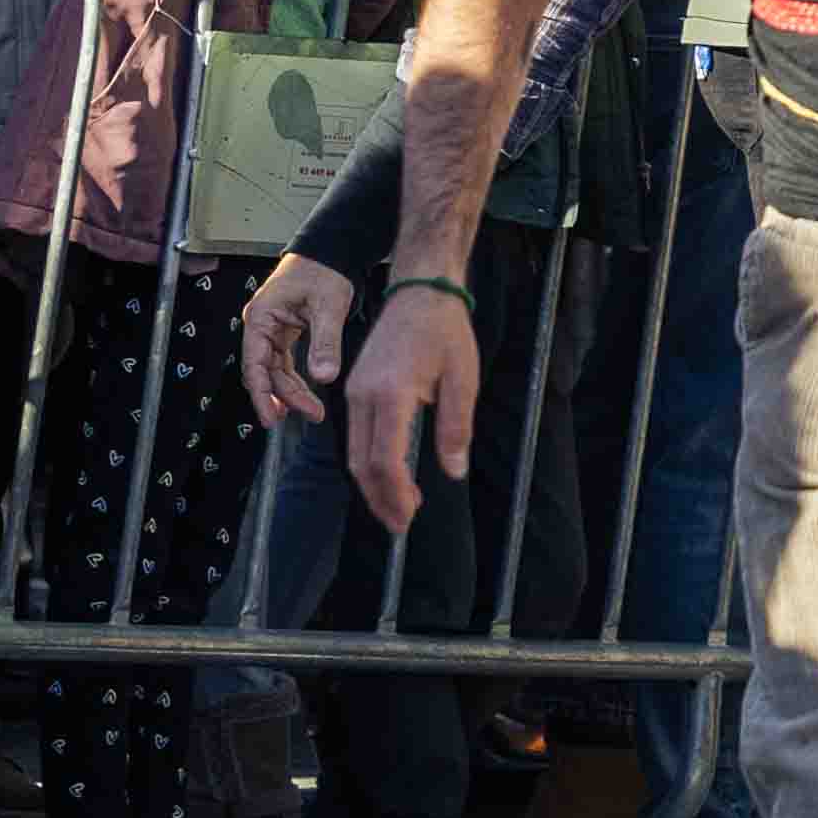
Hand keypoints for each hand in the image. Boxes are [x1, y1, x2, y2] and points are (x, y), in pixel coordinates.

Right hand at [238, 258, 352, 430]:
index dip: (262, 394)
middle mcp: (260, 325)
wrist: (329, 250)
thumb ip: (326, 341)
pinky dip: (295, 378)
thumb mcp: (328, 305)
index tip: (271, 418)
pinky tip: (304, 394)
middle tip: (309, 414)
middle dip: (284, 396)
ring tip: (311, 411)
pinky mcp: (283, 332)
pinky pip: (284, 361)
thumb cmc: (323, 269)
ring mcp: (271, 329)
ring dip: (291, 391)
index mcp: (260, 317)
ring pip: (275, 369)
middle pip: (265, 371)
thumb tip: (324, 376)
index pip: (255, 364)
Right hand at [339, 275, 483, 534]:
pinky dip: (370, 460)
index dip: (395, 493)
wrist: (420, 293)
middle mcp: (362, 397)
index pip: (384, 459)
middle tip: (400, 524)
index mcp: (390, 395)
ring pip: (354, 451)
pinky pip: (356, 434)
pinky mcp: (355, 388)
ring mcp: (354, 392)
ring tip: (397, 507)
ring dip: (373, 483)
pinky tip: (389, 472)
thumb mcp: (463, 379)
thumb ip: (456, 428)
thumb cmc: (446, 332)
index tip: (409, 515)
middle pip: (361, 462)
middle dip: (380, 497)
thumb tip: (453, 472)